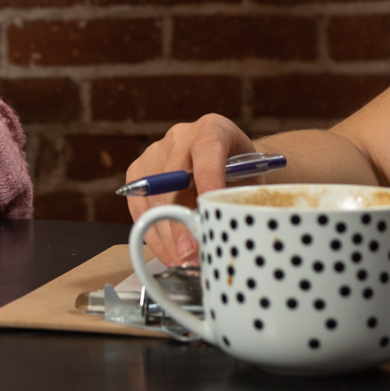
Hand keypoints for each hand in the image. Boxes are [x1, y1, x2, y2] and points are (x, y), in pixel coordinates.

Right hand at [121, 114, 259, 266]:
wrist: (230, 162)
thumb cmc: (243, 174)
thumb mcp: (251, 181)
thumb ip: (238, 200)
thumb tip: (223, 236)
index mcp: (213, 128)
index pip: (208, 148)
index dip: (209, 178)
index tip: (212, 210)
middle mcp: (180, 136)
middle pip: (173, 179)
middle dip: (181, 221)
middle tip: (193, 254)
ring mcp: (155, 152)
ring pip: (153, 198)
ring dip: (168, 236)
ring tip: (185, 262)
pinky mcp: (138, 173)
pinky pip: (139, 208)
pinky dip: (154, 236)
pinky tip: (170, 254)